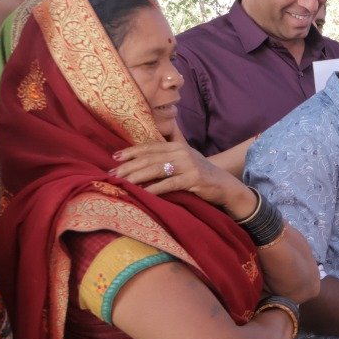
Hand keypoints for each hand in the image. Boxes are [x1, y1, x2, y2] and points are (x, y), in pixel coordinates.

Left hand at [112, 135, 256, 218]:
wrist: (225, 185)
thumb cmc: (200, 174)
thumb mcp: (184, 161)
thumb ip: (166, 157)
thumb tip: (140, 161)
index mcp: (177, 146)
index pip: (149, 147)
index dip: (131, 152)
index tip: (114, 158)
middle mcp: (182, 152)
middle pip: (150, 158)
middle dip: (129, 166)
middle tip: (113, 174)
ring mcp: (188, 164)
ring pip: (157, 169)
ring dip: (137, 176)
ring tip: (123, 182)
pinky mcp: (194, 178)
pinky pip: (170, 183)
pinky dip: (155, 188)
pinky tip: (144, 192)